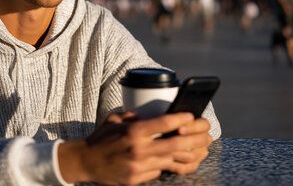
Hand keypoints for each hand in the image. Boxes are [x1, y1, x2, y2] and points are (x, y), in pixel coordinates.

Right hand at [58, 112, 211, 184]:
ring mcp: (138, 166)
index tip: (192, 115)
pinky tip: (175, 160)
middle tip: (207, 135)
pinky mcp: (136, 179)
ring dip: (187, 155)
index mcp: (133, 132)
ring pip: (171, 161)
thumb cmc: (100, 138)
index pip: (163, 123)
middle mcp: (138, 149)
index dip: (181, 118)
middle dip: (195, 139)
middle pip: (175, 144)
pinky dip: (167, 165)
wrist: (84, 162)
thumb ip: (133, 116)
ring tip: (200, 150)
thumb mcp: (115, 120)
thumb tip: (150, 114)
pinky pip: (158, 171)